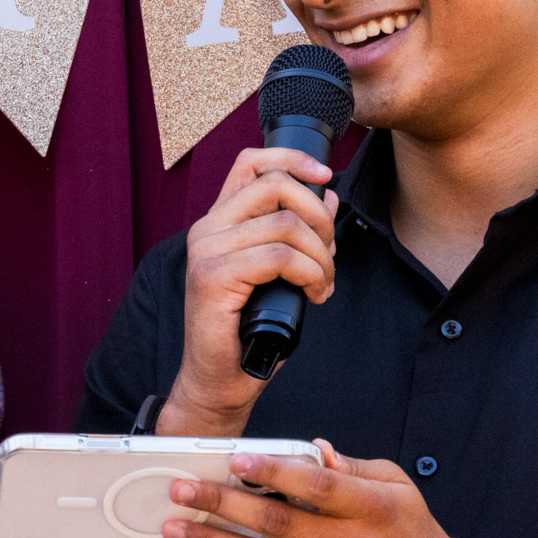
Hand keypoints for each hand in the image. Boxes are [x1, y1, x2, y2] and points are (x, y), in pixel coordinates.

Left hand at [160, 442, 469, 537]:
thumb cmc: (412, 535)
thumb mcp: (396, 488)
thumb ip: (350, 467)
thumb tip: (309, 450)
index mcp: (374, 508)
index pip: (315, 485)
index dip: (272, 470)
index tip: (235, 459)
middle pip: (277, 523)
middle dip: (221, 504)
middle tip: (182, 489)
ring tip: (178, 528)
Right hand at [167, 148, 337, 432]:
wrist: (220, 379)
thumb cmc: (249, 329)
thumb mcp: (279, 271)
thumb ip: (296, 231)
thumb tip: (328, 194)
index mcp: (220, 222)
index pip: (251, 162)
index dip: (292, 159)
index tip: (325, 176)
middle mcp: (207, 229)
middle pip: (275, 186)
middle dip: (318, 215)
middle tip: (330, 252)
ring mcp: (206, 252)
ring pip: (284, 224)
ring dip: (320, 255)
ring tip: (323, 283)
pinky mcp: (213, 277)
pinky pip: (279, 257)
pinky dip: (310, 274)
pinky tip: (314, 294)